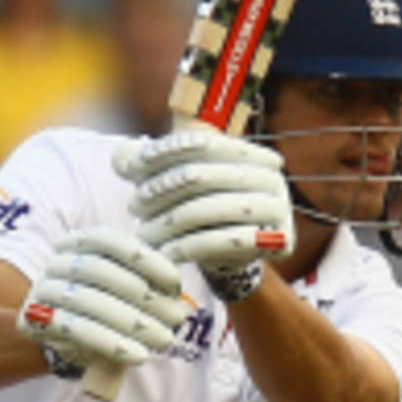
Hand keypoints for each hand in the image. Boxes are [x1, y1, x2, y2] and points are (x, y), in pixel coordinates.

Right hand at [17, 226, 186, 378]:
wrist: (67, 335)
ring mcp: (44, 289)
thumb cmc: (107, 305)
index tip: (175, 282)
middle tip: (178, 319)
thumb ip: (146, 281)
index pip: (112, 242)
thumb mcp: (126, 286)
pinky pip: (76, 330)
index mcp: (81, 241)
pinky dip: (110, 342)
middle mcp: (58, 261)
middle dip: (145, 297)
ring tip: (164, 340)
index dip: (146, 259)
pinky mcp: (35, 320)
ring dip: (133, 322)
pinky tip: (137, 355)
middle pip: (101, 272)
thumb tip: (175, 294)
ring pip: (90, 302)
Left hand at [114, 130, 293, 301]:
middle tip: (133, 206)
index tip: (133, 171)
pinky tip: (164, 254)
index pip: (204, 143)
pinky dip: (190, 247)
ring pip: (214, 209)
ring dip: (171, 222)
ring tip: (143, 232)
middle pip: (205, 177)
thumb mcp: (172, 181)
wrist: (229, 257)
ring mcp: (280, 207)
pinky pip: (227, 241)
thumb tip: (121, 159)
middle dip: (163, 190)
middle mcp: (271, 176)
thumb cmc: (198, 211)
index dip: (166, 153)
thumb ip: (145, 164)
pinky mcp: (280, 240)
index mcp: (250, 152)